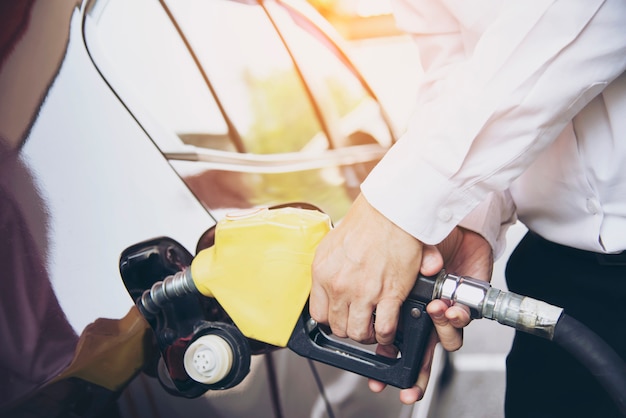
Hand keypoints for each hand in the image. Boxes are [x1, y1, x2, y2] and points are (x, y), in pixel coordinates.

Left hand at [309, 194, 423, 344]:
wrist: (391, 212)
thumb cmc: (367, 222)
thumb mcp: (333, 244)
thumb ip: (331, 268)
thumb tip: (331, 285)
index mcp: (322, 272)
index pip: (318, 314)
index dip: (331, 319)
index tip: (341, 316)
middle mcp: (339, 285)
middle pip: (337, 327)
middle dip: (350, 328)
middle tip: (360, 322)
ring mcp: (363, 292)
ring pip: (358, 333)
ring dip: (368, 334)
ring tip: (374, 327)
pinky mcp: (388, 294)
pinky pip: (384, 328)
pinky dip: (387, 334)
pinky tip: (389, 328)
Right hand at [369, 226, 493, 403]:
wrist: (441, 221)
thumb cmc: (411, 237)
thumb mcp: (390, 258)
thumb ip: (382, 274)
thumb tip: (373, 288)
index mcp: (400, 308)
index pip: (390, 341)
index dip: (385, 363)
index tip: (377, 379)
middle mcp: (423, 315)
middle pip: (419, 355)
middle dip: (415, 377)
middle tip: (408, 391)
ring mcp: (445, 312)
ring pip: (443, 341)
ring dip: (439, 331)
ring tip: (434, 311)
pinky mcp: (466, 304)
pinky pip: (462, 321)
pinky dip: (457, 318)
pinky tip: (451, 307)